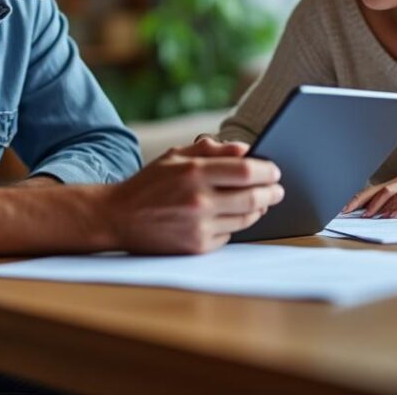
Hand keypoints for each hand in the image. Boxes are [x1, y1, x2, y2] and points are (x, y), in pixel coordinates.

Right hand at [100, 137, 282, 253]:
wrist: (118, 217)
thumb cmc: (149, 183)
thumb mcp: (176, 156)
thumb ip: (211, 150)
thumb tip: (246, 150)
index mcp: (194, 172)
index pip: (247, 171)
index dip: (268, 171)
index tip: (275, 170)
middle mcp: (199, 200)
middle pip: (254, 197)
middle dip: (273, 192)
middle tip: (278, 189)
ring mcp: (199, 226)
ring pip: (246, 218)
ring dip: (260, 209)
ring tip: (262, 202)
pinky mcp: (197, 246)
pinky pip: (230, 234)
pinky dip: (236, 224)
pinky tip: (234, 216)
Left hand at [343, 171, 396, 217]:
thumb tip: (377, 215)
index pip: (375, 189)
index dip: (358, 198)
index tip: (343, 209)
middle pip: (380, 190)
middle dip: (363, 203)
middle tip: (350, 214)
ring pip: (394, 194)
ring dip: (379, 207)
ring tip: (369, 217)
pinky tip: (392, 217)